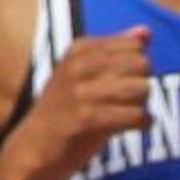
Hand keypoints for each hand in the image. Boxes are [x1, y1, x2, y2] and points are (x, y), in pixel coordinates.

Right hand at [11, 27, 151, 179]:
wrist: (34, 147)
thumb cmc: (65, 109)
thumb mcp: (85, 72)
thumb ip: (116, 50)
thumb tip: (146, 31)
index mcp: (80, 49)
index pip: (135, 46)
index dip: (138, 68)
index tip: (123, 83)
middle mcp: (79, 65)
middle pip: (143, 65)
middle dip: (143, 85)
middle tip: (127, 102)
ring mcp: (82, 91)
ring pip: (142, 88)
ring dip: (142, 106)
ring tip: (126, 115)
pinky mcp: (87, 119)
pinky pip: (137, 115)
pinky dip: (143, 124)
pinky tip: (132, 128)